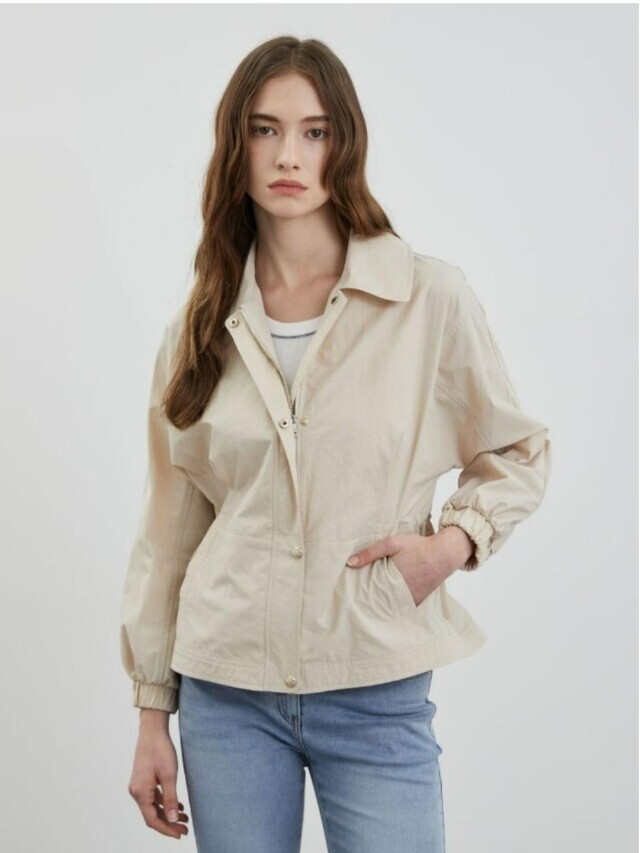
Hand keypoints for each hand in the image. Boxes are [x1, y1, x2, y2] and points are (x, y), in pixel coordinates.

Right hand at [128, 724, 189, 839]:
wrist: (152, 730)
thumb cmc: (160, 750)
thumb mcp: (169, 775)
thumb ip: (170, 799)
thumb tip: (173, 820)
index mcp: (140, 793)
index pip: (152, 820)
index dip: (167, 829)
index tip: (180, 835)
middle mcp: (136, 792)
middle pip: (152, 815)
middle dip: (169, 823)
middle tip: (185, 829)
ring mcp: (139, 786)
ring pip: (154, 807)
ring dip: (168, 814)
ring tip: (185, 819)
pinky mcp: (143, 780)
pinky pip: (153, 797)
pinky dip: (165, 803)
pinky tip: (178, 805)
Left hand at [346, 527, 474, 605]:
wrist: (445, 553)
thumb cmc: (418, 546)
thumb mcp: (392, 543)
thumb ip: (370, 552)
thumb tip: (349, 563)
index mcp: (392, 579)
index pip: (372, 592)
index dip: (362, 595)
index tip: (352, 597)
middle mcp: (402, 592)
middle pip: (381, 601)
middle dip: (371, 602)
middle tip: (358, 603)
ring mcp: (412, 598)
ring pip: (392, 605)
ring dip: (383, 604)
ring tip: (371, 604)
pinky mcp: (420, 599)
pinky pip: (405, 606)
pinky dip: (397, 605)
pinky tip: (389, 603)